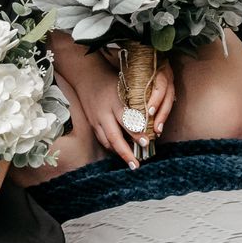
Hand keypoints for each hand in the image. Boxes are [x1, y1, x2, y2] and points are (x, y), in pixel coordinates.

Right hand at [68, 52, 173, 168]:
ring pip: (107, 142)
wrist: (88, 78)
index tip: (146, 142)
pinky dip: (113, 148)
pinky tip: (122, 153)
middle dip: (126, 152)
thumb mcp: (126, 88)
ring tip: (132, 163)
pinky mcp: (92, 125)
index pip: (126, 120)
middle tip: (137, 164)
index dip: (136, 132)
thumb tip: (153, 120)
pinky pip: (102, 140)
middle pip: (114, 136)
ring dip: (119, 154)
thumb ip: (137, 103)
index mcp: (115, 102)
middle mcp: (104, 113)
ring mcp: (96, 120)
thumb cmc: (112, 83)